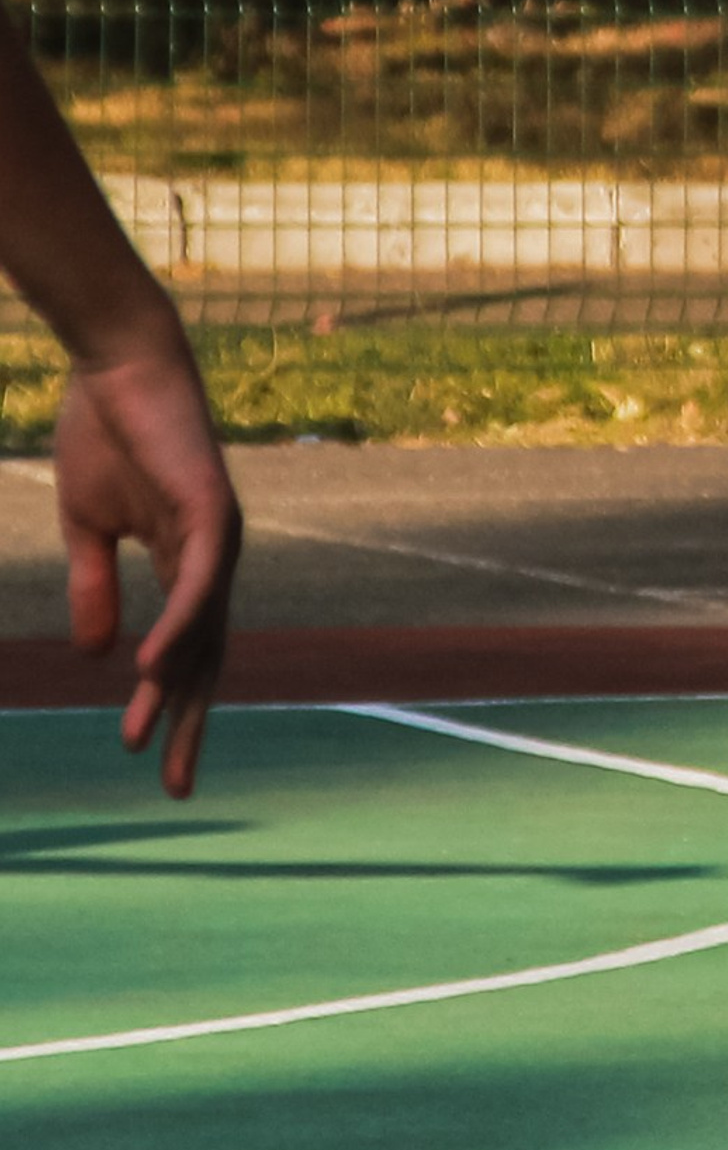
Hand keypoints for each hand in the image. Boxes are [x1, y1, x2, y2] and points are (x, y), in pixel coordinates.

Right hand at [57, 333, 242, 799]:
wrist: (115, 363)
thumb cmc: (104, 432)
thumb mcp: (88, 527)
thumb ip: (96, 587)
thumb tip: (98, 656)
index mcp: (185, 562)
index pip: (185, 650)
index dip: (166, 705)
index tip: (145, 759)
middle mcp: (212, 557)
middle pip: (205, 655)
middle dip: (187, 721)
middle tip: (174, 785)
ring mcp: (218, 534)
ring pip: (202, 629)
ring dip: (172, 686)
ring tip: (145, 738)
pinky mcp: (212, 508)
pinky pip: (198, 582)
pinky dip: (177, 626)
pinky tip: (150, 668)